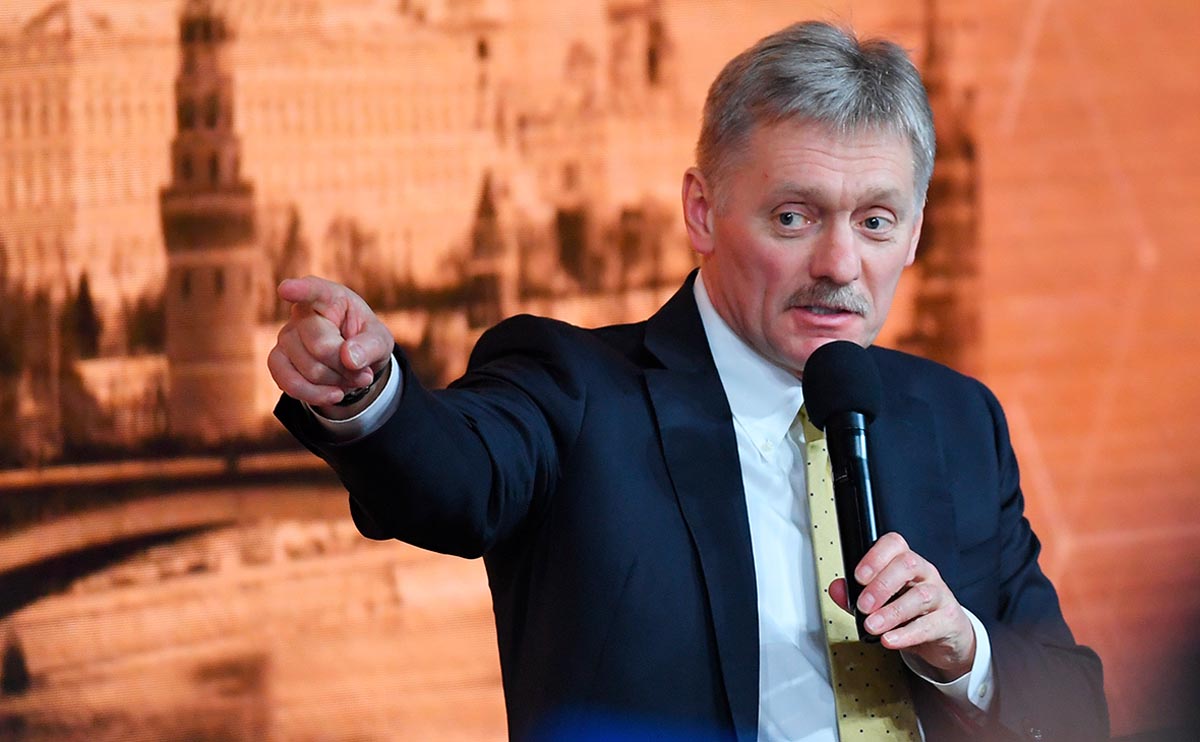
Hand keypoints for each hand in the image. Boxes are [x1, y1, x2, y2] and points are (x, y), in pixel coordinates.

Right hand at [268, 276, 393, 411]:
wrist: (351, 361)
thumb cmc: (365, 340)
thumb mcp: (380, 340)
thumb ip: (370, 346)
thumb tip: (349, 358)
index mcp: (329, 297)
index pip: (313, 290)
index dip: (300, 290)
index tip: (287, 289)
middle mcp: (301, 312)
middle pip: (321, 347)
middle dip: (347, 367)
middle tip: (363, 372)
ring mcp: (285, 336)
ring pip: (310, 370)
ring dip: (337, 383)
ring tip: (350, 378)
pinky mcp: (276, 360)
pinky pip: (290, 384)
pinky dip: (316, 395)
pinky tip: (333, 393)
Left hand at [829, 532, 975, 680]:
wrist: (944, 635)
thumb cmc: (912, 611)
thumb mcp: (881, 601)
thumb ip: (856, 595)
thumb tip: (836, 589)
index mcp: (906, 562)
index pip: (894, 544)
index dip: (875, 556)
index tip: (858, 577)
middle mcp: (925, 574)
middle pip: (907, 565)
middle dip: (881, 585)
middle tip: (864, 606)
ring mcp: (939, 596)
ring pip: (920, 596)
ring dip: (891, 612)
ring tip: (872, 626)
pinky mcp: (948, 621)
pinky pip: (930, 625)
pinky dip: (907, 634)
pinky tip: (890, 639)